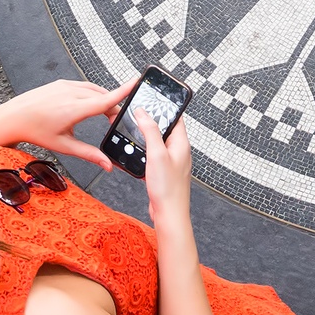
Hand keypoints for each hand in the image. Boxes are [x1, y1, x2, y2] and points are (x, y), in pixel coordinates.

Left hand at [0, 78, 134, 172]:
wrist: (13, 117)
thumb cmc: (36, 132)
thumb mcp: (64, 146)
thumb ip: (89, 154)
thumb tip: (107, 165)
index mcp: (74, 110)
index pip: (105, 100)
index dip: (123, 91)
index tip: (136, 82)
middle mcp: (71, 94)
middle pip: (103, 96)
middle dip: (113, 106)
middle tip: (115, 120)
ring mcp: (66, 85)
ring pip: (94, 90)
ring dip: (103, 99)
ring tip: (103, 113)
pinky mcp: (61, 82)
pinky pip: (84, 86)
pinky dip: (92, 93)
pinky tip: (88, 103)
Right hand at [135, 104, 193, 224]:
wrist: (169, 215)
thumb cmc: (168, 189)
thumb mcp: (157, 154)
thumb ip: (151, 131)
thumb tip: (143, 112)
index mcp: (181, 143)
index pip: (175, 117)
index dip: (165, 107)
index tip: (153, 99)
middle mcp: (178, 151)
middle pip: (165, 129)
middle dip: (152, 121)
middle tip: (138, 114)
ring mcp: (171, 163)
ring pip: (158, 144)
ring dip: (146, 138)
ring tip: (133, 132)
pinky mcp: (164, 173)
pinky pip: (153, 157)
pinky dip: (144, 153)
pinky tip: (135, 155)